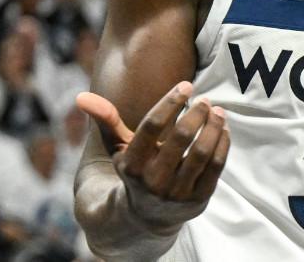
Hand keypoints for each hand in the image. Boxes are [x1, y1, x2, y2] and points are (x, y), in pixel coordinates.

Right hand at [76, 82, 229, 233]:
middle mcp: (153, 180)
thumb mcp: (118, 147)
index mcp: (131, 164)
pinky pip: (215, 167)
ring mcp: (177, 193)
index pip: (153, 126)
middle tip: (205, 100)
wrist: (146, 217)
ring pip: (202, 153)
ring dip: (213, 127)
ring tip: (218, 111)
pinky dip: (222, 144)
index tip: (187, 85)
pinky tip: (223, 128)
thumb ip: (105, 119)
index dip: (171, 102)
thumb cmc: (135, 170)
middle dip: (197, 113)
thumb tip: (80, 96)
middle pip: (181, 138)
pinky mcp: (198, 199)